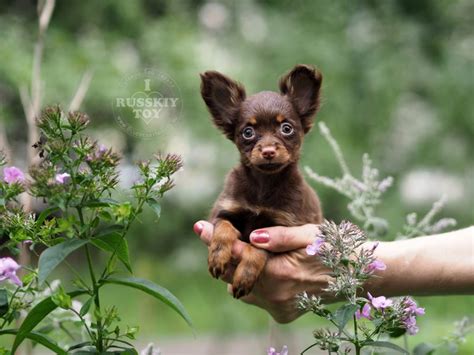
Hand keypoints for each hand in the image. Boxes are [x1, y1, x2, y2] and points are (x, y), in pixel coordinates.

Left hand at [193, 221, 332, 322]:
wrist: (352, 277)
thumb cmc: (331, 249)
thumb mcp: (309, 235)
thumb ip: (280, 238)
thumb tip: (253, 238)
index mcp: (280, 273)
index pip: (239, 255)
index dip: (217, 240)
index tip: (199, 227)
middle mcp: (275, 295)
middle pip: (232, 276)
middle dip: (223, 257)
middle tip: (214, 236)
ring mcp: (277, 307)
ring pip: (241, 288)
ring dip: (240, 272)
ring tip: (250, 254)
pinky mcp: (280, 314)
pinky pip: (256, 297)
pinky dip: (256, 284)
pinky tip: (269, 271)